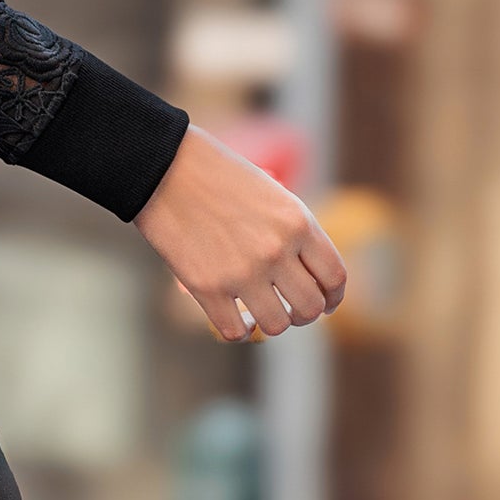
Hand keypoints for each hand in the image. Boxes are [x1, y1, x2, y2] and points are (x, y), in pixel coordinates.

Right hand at [135, 124, 346, 342]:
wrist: (165, 168)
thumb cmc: (218, 176)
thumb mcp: (271, 194)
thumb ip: (292, 231)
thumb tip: (302, 272)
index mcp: (298, 222)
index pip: (334, 277)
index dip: (332, 298)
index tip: (325, 304)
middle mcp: (276, 250)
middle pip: (309, 308)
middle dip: (303, 315)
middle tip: (290, 310)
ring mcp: (242, 272)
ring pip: (276, 326)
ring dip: (270, 323)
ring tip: (259, 313)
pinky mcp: (208, 288)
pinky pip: (235, 331)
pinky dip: (238, 330)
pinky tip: (234, 318)